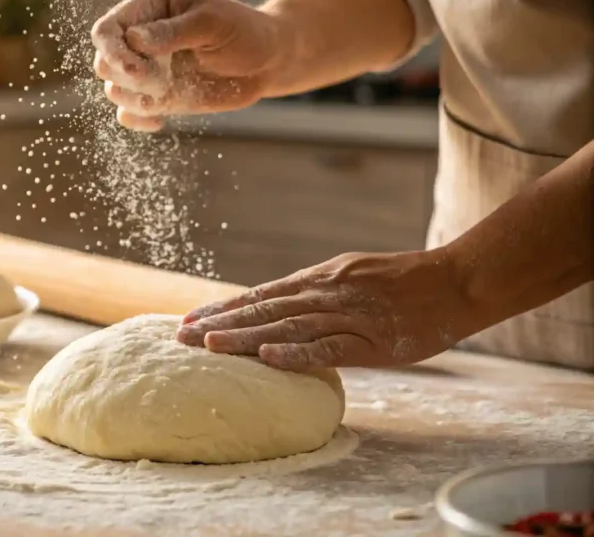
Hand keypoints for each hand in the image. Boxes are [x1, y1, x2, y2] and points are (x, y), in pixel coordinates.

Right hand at [91, 0, 289, 131]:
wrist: (265, 61)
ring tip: (164, 97)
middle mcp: (140, 38)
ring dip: (134, 99)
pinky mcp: (156, 96)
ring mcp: (147, 69)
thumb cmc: (243, 31)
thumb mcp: (212, 22)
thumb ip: (172, 31)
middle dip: (126, 78)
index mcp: (148, 8)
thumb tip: (134, 40)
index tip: (136, 71)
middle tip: (159, 82)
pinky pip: (128, 114)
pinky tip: (160, 120)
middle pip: (104, 62)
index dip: (113, 52)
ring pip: (114, 90)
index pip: (107, 30)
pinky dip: (137, 121)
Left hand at [175, 249, 473, 370]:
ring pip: (286, 326)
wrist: (456, 282)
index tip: (190, 319)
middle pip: (263, 308)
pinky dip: (297, 352)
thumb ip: (318, 294)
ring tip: (209, 346)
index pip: (261, 294)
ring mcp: (346, 313)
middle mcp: (324, 291)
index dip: (224, 307)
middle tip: (180, 337)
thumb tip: (283, 309)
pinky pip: (328, 347)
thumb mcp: (353, 279)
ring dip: (245, 336)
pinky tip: (267, 358)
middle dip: (220, 322)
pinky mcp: (370, 337)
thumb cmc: (406, 285)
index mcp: (319, 279)